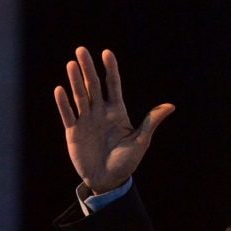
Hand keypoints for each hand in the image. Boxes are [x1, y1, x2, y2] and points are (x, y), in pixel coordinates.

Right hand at [54, 47, 174, 194]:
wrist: (108, 181)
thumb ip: (151, 122)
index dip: (110, 69)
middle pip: (93, 85)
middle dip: (88, 68)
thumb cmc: (126, 162)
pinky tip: (60, 89)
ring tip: (71, 64)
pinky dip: (64, 103)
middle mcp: (100, 112)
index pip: (112, 85)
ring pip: (80, 96)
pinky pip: (68, 114)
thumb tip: (171, 106)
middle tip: (81, 50)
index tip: (106, 53)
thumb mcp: (141, 141)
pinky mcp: (73, 132)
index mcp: (117, 111)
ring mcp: (86, 121)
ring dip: (75, 81)